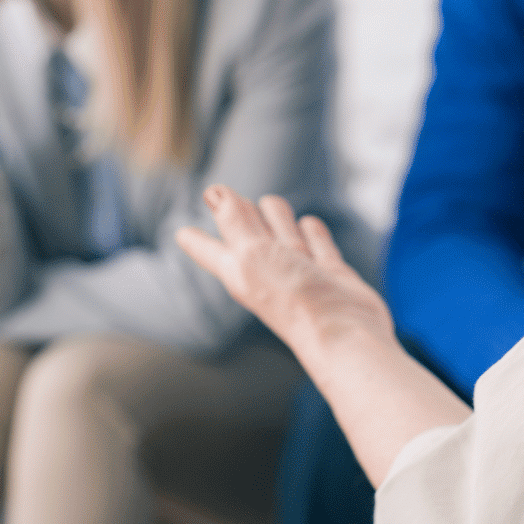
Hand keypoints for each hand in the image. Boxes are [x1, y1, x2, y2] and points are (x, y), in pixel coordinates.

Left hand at [178, 186, 469, 488]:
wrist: (342, 332)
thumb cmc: (291, 298)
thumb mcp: (252, 254)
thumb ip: (233, 221)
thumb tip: (213, 191)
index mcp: (239, 267)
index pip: (209, 248)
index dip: (196, 239)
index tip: (180, 233)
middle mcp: (266, 269)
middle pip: (250, 229)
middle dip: (245, 211)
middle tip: (240, 205)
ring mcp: (300, 271)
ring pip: (284, 230)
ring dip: (279, 215)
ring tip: (272, 207)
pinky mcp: (330, 273)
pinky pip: (319, 244)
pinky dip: (314, 232)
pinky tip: (310, 224)